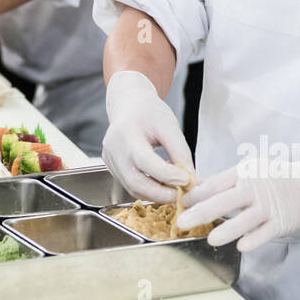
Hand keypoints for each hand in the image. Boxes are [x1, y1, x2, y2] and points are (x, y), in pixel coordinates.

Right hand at [101, 71, 193, 201]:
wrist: (129, 104)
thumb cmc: (149, 111)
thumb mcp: (169, 126)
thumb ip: (180, 152)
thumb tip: (189, 179)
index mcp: (126, 133)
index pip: (145, 161)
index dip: (167, 175)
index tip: (187, 180)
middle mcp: (114, 149)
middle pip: (135, 182)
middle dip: (161, 193)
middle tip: (182, 194)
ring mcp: (110, 160)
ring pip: (132, 188)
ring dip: (156, 194)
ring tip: (175, 190)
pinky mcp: (111, 167)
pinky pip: (130, 185)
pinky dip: (148, 189)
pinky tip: (162, 184)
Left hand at [176, 156, 299, 252]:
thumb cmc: (275, 178)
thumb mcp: (250, 171)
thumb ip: (225, 181)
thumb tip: (198, 188)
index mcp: (244, 173)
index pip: (215, 183)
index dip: (196, 194)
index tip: (182, 203)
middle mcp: (255, 188)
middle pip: (225, 200)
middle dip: (202, 212)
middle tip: (183, 222)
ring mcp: (268, 206)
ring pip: (244, 219)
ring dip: (227, 230)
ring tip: (211, 239)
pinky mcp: (281, 222)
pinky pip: (265, 233)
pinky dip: (253, 240)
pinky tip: (241, 246)